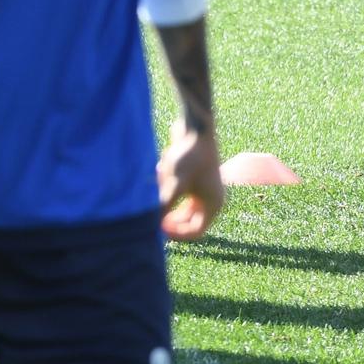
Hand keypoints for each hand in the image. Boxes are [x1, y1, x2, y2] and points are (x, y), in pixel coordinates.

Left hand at [157, 118, 224, 239]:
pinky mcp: (192, 178)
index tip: (158, 229)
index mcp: (213, 205)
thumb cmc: (189, 158)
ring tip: (159, 180)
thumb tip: (153, 222)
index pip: (196, 231)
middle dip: (169, 216)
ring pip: (179, 204)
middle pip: (187, 220)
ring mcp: (202, 188)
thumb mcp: (176, 184)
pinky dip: (166, 185)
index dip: (177, 233)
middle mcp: (210, 199)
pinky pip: (176, 189)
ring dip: (166, 198)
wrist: (194, 130)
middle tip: (150, 215)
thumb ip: (165, 205)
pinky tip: (161, 168)